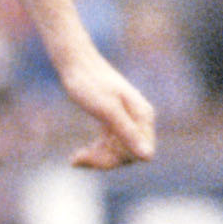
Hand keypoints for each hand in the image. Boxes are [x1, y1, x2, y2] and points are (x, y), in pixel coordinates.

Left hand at [60, 52, 157, 169]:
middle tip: (76, 158)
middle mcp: (139, 119)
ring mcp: (126, 119)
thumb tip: (148, 157)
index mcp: (142, 117)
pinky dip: (95, 151)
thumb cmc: (90, 83)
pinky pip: (109, 144)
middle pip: (128, 153)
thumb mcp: (107, 110)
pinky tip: (76, 157)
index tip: (91, 156)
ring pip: (117, 151)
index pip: (139, 153)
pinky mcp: (113, 119)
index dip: (117, 160)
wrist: (75, 63)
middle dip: (104, 160)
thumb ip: (127, 133)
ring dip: (97, 158)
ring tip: (74, 159)